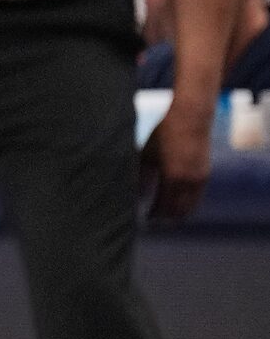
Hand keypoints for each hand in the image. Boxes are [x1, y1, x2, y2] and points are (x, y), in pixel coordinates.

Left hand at [144, 102, 211, 220]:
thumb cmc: (164, 134)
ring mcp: (200, 179)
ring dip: (177, 213)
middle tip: (151, 221)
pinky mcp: (206, 174)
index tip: (143, 220)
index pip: (164, 208)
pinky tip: (173, 200)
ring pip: (190, 207)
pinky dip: (186, 204)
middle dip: (165, 218)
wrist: (191, 118)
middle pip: (179, 212)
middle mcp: (190, 181)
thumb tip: (133, 195)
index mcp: (172, 177)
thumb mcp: (146, 154)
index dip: (154, 216)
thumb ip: (140, 176)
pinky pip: (196, 197)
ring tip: (161, 214)